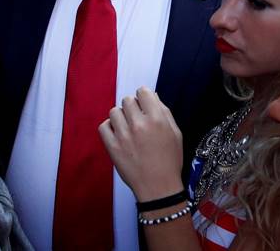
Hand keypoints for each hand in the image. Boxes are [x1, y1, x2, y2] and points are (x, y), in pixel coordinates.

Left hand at [99, 87, 183, 201]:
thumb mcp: (176, 134)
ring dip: (121, 117)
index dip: (144, 96)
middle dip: (133, 107)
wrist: (158, 188)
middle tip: (137, 119)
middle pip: (127, 100)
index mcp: (157, 119)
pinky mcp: (112, 147)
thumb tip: (153, 96)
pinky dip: (109, 128)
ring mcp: (124, 135)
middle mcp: (139, 125)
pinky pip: (103, 126)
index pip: (143, 92)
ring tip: (127, 128)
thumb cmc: (170, 161)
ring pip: (114, 111)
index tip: (144, 104)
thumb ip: (165, 112)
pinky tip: (118, 135)